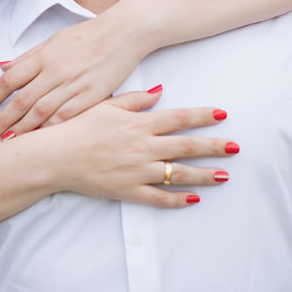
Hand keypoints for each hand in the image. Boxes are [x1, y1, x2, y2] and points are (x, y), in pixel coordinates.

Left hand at [0, 14, 146, 137]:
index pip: (9, 80)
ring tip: (7, 141)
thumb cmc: (87, 36)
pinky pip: (65, 117)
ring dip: (22, 129)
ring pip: (40, 113)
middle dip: (2, 120)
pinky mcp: (90, 97)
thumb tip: (2, 68)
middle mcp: (55, 71)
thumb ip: (28, 57)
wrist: (123, 34)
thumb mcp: (53, 40)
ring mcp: (73, 85)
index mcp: (43, 56)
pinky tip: (38, 139)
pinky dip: (49, 129)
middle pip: (21, 101)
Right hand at [28, 89, 235, 207]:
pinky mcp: (129, 191)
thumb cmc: (78, 127)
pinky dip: (177, 199)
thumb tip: (159, 92)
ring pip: (178, 174)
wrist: (55, 156)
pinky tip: (194, 199)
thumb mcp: (106, 105)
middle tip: (236, 147)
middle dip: (213, 146)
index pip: (179, 118)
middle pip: (186, 146)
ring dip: (204, 175)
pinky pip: (159, 198)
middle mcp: (143, 147)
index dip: (203, 116)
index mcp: (139, 123)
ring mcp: (137, 171)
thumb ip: (135, 99)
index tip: (222, 115)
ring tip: (223, 175)